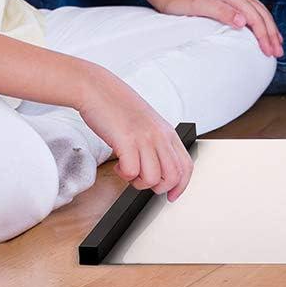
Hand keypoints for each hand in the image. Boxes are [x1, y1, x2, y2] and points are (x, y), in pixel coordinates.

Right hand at [76, 68, 194, 200]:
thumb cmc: (120, 108)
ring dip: (137, 182)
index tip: (172, 196)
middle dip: (157, 188)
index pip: (186, 166)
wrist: (99, 89)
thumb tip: (159, 167)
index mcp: (168, 132)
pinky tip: (118, 164)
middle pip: (173, 177)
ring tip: (128, 169)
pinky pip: (132, 172)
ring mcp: (144, 138)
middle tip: (141, 180)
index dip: (181, 185)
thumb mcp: (148, 125)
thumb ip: (156, 143)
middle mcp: (160, 136)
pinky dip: (124, 175)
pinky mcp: (126, 141)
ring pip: (153, 179)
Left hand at [146, 0, 282, 57]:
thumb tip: (244, 21)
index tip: (269, 51)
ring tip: (278, 43)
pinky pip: (252, 12)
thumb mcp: (200, 6)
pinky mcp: (229, 3)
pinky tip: (262, 30)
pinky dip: (262, 22)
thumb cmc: (181, 1)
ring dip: (270, 28)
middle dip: (272, 34)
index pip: (255, 18)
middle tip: (278, 52)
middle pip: (262, 15)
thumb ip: (223, 12)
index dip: (264, 35)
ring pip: (260, 13)